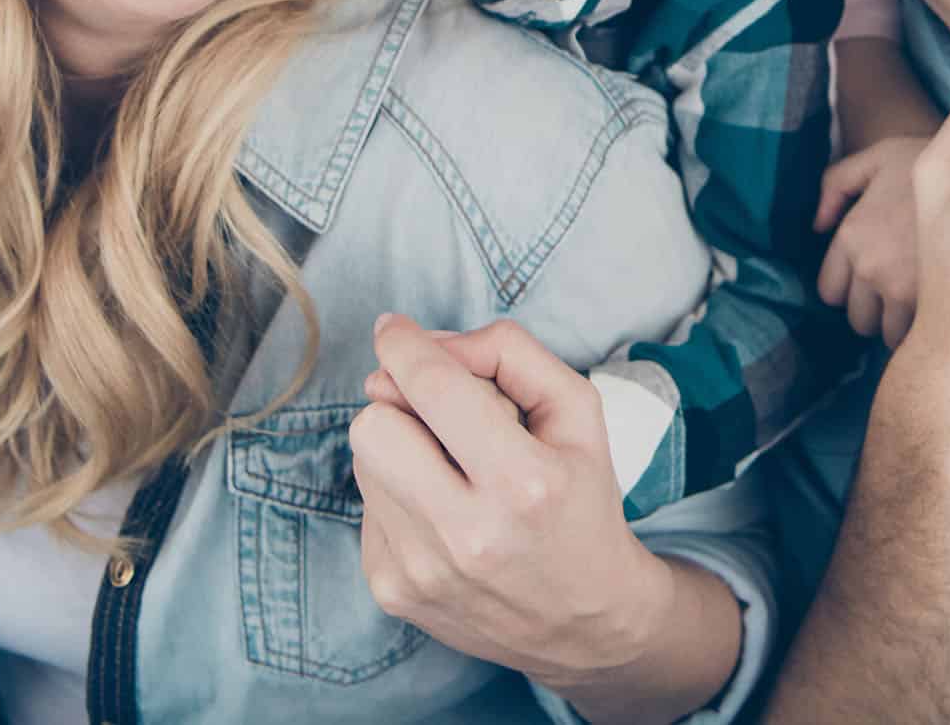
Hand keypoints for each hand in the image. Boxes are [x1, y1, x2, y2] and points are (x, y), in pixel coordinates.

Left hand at [351, 317, 674, 688]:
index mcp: (525, 482)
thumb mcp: (578, 412)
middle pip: (375, 425)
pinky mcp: (392, 592)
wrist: (585, 622)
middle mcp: (468, 534)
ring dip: (400, 448)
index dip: (405, 345)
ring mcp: (422, 570)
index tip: (393, 329)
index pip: (435, 389)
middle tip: (437, 412)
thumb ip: (510, 354)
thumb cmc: (582, 501)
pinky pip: (366, 507)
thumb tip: (426, 346)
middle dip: (400, 403)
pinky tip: (441, 512)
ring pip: (364, 462)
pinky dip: (398, 494)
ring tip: (451, 470)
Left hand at [815, 135, 927, 346]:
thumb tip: (817, 226)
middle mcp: (870, 266)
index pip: (831, 292)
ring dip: (901, 324)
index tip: (871, 282)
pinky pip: (919, 335)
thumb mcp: (877, 157)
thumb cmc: (931, 159)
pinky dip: (927, 326)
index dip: (849, 290)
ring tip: (923, 302)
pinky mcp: (935, 303)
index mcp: (852, 235)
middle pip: (858, 319)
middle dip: (875, 311)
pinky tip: (944, 303)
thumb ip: (836, 183)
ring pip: (888, 334)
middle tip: (899, 295)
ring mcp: (901, 288)